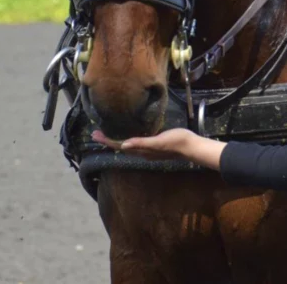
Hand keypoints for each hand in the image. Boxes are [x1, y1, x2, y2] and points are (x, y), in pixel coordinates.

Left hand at [92, 128, 225, 169]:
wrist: (191, 146)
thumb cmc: (176, 142)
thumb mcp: (158, 142)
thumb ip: (141, 143)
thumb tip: (123, 146)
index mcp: (141, 151)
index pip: (119, 146)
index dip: (107, 141)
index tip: (95, 134)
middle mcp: (142, 152)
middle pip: (120, 147)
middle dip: (108, 140)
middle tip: (96, 133)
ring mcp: (148, 150)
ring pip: (127, 147)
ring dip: (116, 141)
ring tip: (107, 135)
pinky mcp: (154, 146)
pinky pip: (136, 144)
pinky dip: (127, 140)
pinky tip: (129, 136)